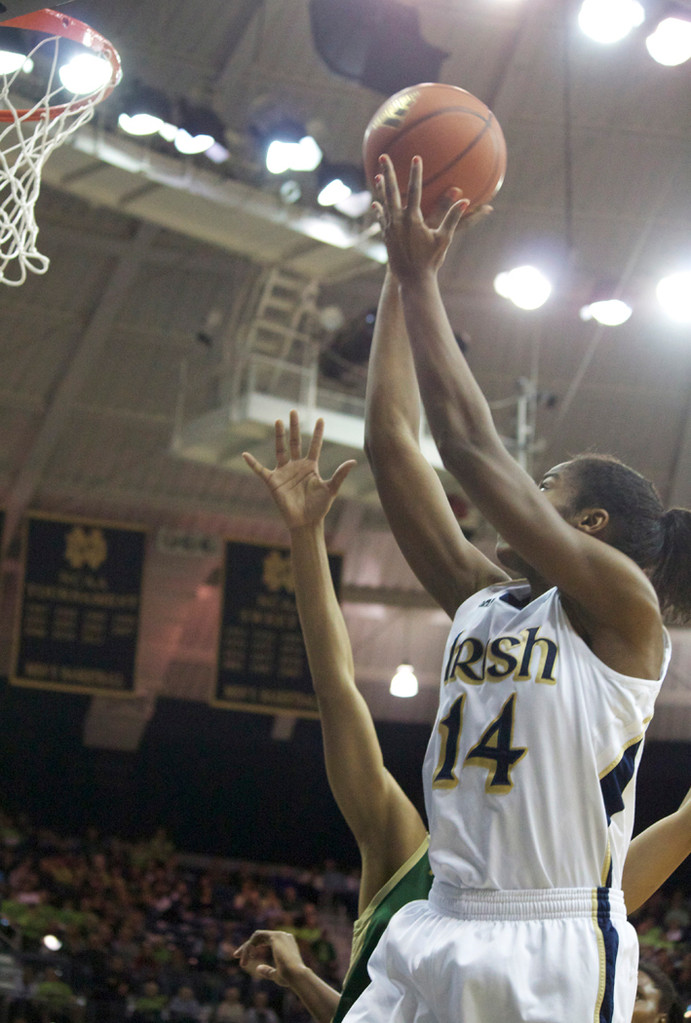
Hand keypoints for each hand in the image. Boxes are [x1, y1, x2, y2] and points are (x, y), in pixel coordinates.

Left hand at [234, 930, 306, 986]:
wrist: (296, 976)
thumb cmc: (289, 978)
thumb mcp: (276, 975)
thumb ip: (268, 971)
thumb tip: (258, 968)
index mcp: (286, 943)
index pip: (265, 940)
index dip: (253, 948)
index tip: (243, 960)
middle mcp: (284, 936)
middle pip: (259, 937)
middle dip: (247, 947)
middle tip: (235, 955)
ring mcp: (280, 935)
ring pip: (256, 937)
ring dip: (247, 948)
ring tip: (242, 961)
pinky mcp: (275, 936)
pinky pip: (256, 938)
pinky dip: (249, 946)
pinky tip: (247, 957)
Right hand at [242, 410, 355, 530]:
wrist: (305, 522)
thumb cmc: (319, 507)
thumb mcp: (331, 489)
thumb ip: (340, 474)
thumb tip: (354, 461)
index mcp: (311, 466)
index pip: (314, 445)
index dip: (318, 433)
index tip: (321, 419)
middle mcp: (296, 466)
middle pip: (295, 442)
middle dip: (295, 427)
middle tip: (293, 411)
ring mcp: (284, 472)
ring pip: (280, 450)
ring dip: (279, 436)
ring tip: (278, 421)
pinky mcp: (273, 482)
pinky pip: (260, 471)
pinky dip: (252, 464)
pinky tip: (245, 455)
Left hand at [372, 154, 468, 282]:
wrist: (412, 280)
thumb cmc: (431, 260)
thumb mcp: (444, 239)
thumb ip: (453, 218)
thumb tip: (465, 201)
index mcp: (412, 220)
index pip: (414, 191)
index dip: (415, 173)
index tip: (416, 157)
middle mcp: (398, 221)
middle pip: (391, 192)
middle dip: (388, 173)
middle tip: (383, 156)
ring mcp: (390, 229)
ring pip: (384, 203)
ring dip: (381, 188)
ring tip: (377, 174)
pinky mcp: (387, 237)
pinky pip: (382, 219)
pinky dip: (379, 209)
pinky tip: (376, 203)